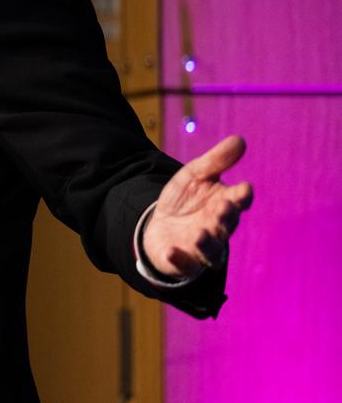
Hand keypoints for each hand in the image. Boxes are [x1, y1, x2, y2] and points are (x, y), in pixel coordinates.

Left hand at [143, 134, 253, 278]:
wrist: (161, 224)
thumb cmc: (186, 199)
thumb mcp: (195, 174)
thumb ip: (216, 160)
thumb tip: (240, 140)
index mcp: (225, 204)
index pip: (239, 201)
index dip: (242, 196)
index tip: (244, 189)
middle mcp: (218, 228)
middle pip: (227, 225)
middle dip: (226, 217)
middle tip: (224, 207)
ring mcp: (202, 247)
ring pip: (211, 250)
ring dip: (207, 244)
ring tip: (200, 234)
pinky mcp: (183, 260)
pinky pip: (183, 264)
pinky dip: (179, 259)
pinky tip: (171, 252)